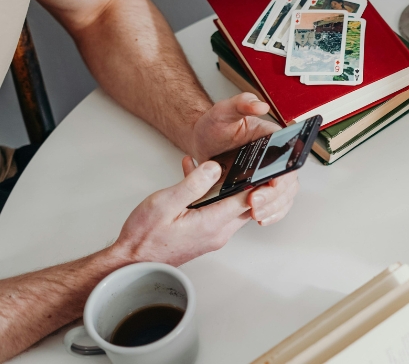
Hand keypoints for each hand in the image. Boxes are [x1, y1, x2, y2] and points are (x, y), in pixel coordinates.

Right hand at [111, 160, 251, 265]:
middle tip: (242, 160)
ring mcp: (213, 235)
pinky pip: (216, 210)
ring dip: (223, 185)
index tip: (262, 165)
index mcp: (213, 223)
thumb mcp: (165, 203)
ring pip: (230, 205)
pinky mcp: (205, 234)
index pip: (248, 200)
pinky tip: (193, 177)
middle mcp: (218, 232)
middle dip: (245, 181)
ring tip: (209, 165)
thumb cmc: (144, 237)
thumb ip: (193, 184)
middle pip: (245, 203)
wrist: (132, 263)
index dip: (259, 182)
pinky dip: (210, 194)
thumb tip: (215, 168)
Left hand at [189, 93, 298, 225]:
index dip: (285, 174)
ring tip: (256, 214)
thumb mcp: (223, 111)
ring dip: (273, 208)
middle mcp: (276, 159)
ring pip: (284, 197)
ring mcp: (269, 176)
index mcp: (274, 140)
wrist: (204, 143)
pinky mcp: (261, 189)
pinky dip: (271, 214)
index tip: (272, 184)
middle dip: (273, 197)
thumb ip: (241, 104)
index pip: (289, 159)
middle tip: (254, 203)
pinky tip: (260, 219)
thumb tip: (260, 105)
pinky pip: (275, 205)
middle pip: (288, 182)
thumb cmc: (215, 127)